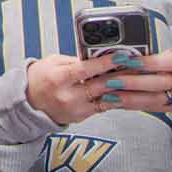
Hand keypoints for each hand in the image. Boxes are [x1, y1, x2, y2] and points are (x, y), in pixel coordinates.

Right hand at [26, 50, 171, 124]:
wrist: (30, 102)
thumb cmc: (42, 77)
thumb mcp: (54, 62)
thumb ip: (76, 60)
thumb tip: (100, 56)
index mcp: (59, 77)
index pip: (86, 69)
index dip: (106, 62)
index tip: (124, 55)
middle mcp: (68, 95)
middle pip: (101, 84)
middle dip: (123, 74)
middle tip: (141, 66)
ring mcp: (76, 108)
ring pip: (107, 97)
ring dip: (125, 88)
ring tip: (140, 78)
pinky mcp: (82, 117)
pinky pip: (104, 106)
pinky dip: (117, 98)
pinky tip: (129, 91)